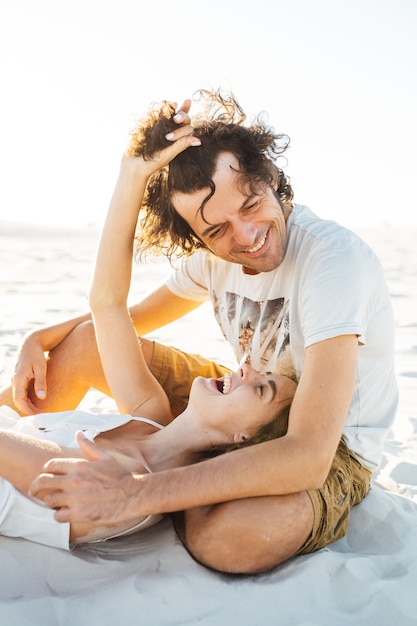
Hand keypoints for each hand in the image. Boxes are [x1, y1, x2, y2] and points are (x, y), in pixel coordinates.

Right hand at [12, 332, 47, 414]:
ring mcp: (16, 379)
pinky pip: (21, 392)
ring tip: (39, 411)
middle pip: (18, 400)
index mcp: (18, 378)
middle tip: (40, 416)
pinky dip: (27, 399)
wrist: (31, 343)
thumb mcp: (41, 368)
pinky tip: (35, 402)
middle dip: (28, 409)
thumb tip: (41, 397)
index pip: (19, 399)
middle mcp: (15, 380)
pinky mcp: (19, 378)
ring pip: (19, 396)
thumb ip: (40, 382)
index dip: (27, 409)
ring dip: (28, 405)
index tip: (36, 416)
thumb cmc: (36, 354)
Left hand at [29, 432, 146, 525]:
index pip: (50, 465)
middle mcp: (74, 480)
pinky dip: (58, 515)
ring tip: (54, 503)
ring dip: (49, 502)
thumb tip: (78, 433)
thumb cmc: (120, 476)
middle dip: (35, 487)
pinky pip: (58, 516)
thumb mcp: (105, 457)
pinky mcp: (79, 513)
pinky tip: (64, 513)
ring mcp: (75, 498)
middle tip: (33, 491)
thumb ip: (88, 446)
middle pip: (42, 482)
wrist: (133, 494)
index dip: (44, 471)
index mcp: (79, 465)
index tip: (43, 475)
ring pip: (49, 500)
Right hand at [122, 98, 199, 179]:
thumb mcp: (169, 154)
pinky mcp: (154, 124)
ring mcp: (164, 127)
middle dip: (182, 116)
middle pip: (184, 120)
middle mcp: (174, 133)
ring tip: (176, 105)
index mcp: (179, 141)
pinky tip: (172, 104)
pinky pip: (163, 113)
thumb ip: (181, 145)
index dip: (181, 131)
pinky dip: (167, 108)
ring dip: (179, 109)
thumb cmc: (152, 162)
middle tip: (176, 119)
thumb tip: (198, 140)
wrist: (134, 163)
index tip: (169, 137)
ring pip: (175, 114)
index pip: (188, 130)